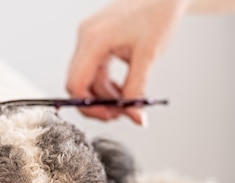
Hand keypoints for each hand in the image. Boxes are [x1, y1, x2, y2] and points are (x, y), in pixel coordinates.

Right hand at [66, 0, 188, 124]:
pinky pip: (94, 70)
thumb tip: (134, 116)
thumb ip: (138, 90)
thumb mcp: (147, 56)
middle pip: (79, 84)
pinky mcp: (96, 40)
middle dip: (97, 103)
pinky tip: (122, 89)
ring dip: (104, 96)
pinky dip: (106, 84)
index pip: (76, 84)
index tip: (109, 116)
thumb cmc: (158, 13)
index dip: (89, 106)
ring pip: (88, 80)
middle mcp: (85, 38)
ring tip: (127, 102)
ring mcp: (89, 39)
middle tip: (120, 114)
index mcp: (94, 40)